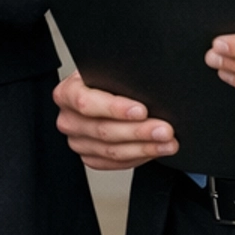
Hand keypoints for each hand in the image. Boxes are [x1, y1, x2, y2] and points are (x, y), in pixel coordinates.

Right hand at [54, 73, 177, 170]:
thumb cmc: (106, 80)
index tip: (142, 110)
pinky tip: (155, 150)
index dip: (115, 108)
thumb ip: (120, 76)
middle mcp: (68, 119)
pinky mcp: (89, 157)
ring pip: (111, 151)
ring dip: (144, 147)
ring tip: (168, 143)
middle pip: (102, 130)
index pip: (86, 102)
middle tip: (165, 130)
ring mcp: (77, 141)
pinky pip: (115, 164)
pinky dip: (138, 157)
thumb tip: (145, 84)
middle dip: (139, 131)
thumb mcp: (109, 70)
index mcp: (66, 93)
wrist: (101, 93)